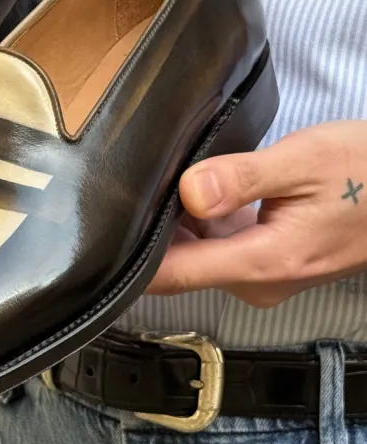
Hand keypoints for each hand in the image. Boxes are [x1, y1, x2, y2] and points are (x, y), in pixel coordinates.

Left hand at [148, 121, 366, 307]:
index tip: (103, 230)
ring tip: (162, 183)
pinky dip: (202, 225)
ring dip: (178, 226)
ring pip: (198, 256)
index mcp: (263, 263)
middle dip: (151, 231)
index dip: (131, 258)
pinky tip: (198, 193)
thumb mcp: (303, 161)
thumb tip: (188, 193)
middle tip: (133, 186)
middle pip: (179, 266)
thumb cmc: (366, 172)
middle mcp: (258, 282)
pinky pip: (220, 249)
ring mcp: (264, 276)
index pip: (174, 276)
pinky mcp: (270, 262)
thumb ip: (241, 179)